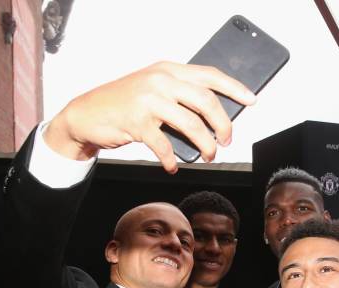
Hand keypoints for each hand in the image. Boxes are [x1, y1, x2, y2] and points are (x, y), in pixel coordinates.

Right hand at [44, 61, 255, 171]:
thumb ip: (180, 99)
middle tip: (226, 141)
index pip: (210, 75)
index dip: (234, 88)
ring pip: (191, 124)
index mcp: (169, 70)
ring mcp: (148, 99)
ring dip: (205, 145)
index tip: (251, 100)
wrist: (87, 114)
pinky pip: (165, 145)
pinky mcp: (136, 121)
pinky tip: (172, 166)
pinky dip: (171, 160)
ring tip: (208, 156)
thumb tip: (213, 120)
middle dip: (223, 125)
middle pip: (206, 101)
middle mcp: (161, 80)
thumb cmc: (124, 105)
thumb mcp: (154, 93)